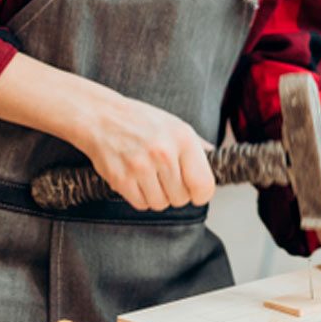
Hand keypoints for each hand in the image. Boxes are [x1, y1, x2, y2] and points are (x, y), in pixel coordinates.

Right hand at [73, 89, 215, 211]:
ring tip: (151, 177)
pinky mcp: (121, 180)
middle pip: (181, 198)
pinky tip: (138, 180)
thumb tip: (218, 160)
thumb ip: (198, 146)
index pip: (203, 184)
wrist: (102, 117)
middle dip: (177, 193)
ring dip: (158, 196)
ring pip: (161, 204)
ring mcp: (141, 167)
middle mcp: (164, 153)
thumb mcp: (176, 125)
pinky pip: (141, 204)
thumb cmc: (142, 121)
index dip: (201, 193)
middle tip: (167, 178)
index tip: (196, 191)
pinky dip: (141, 198)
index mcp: (183, 138)